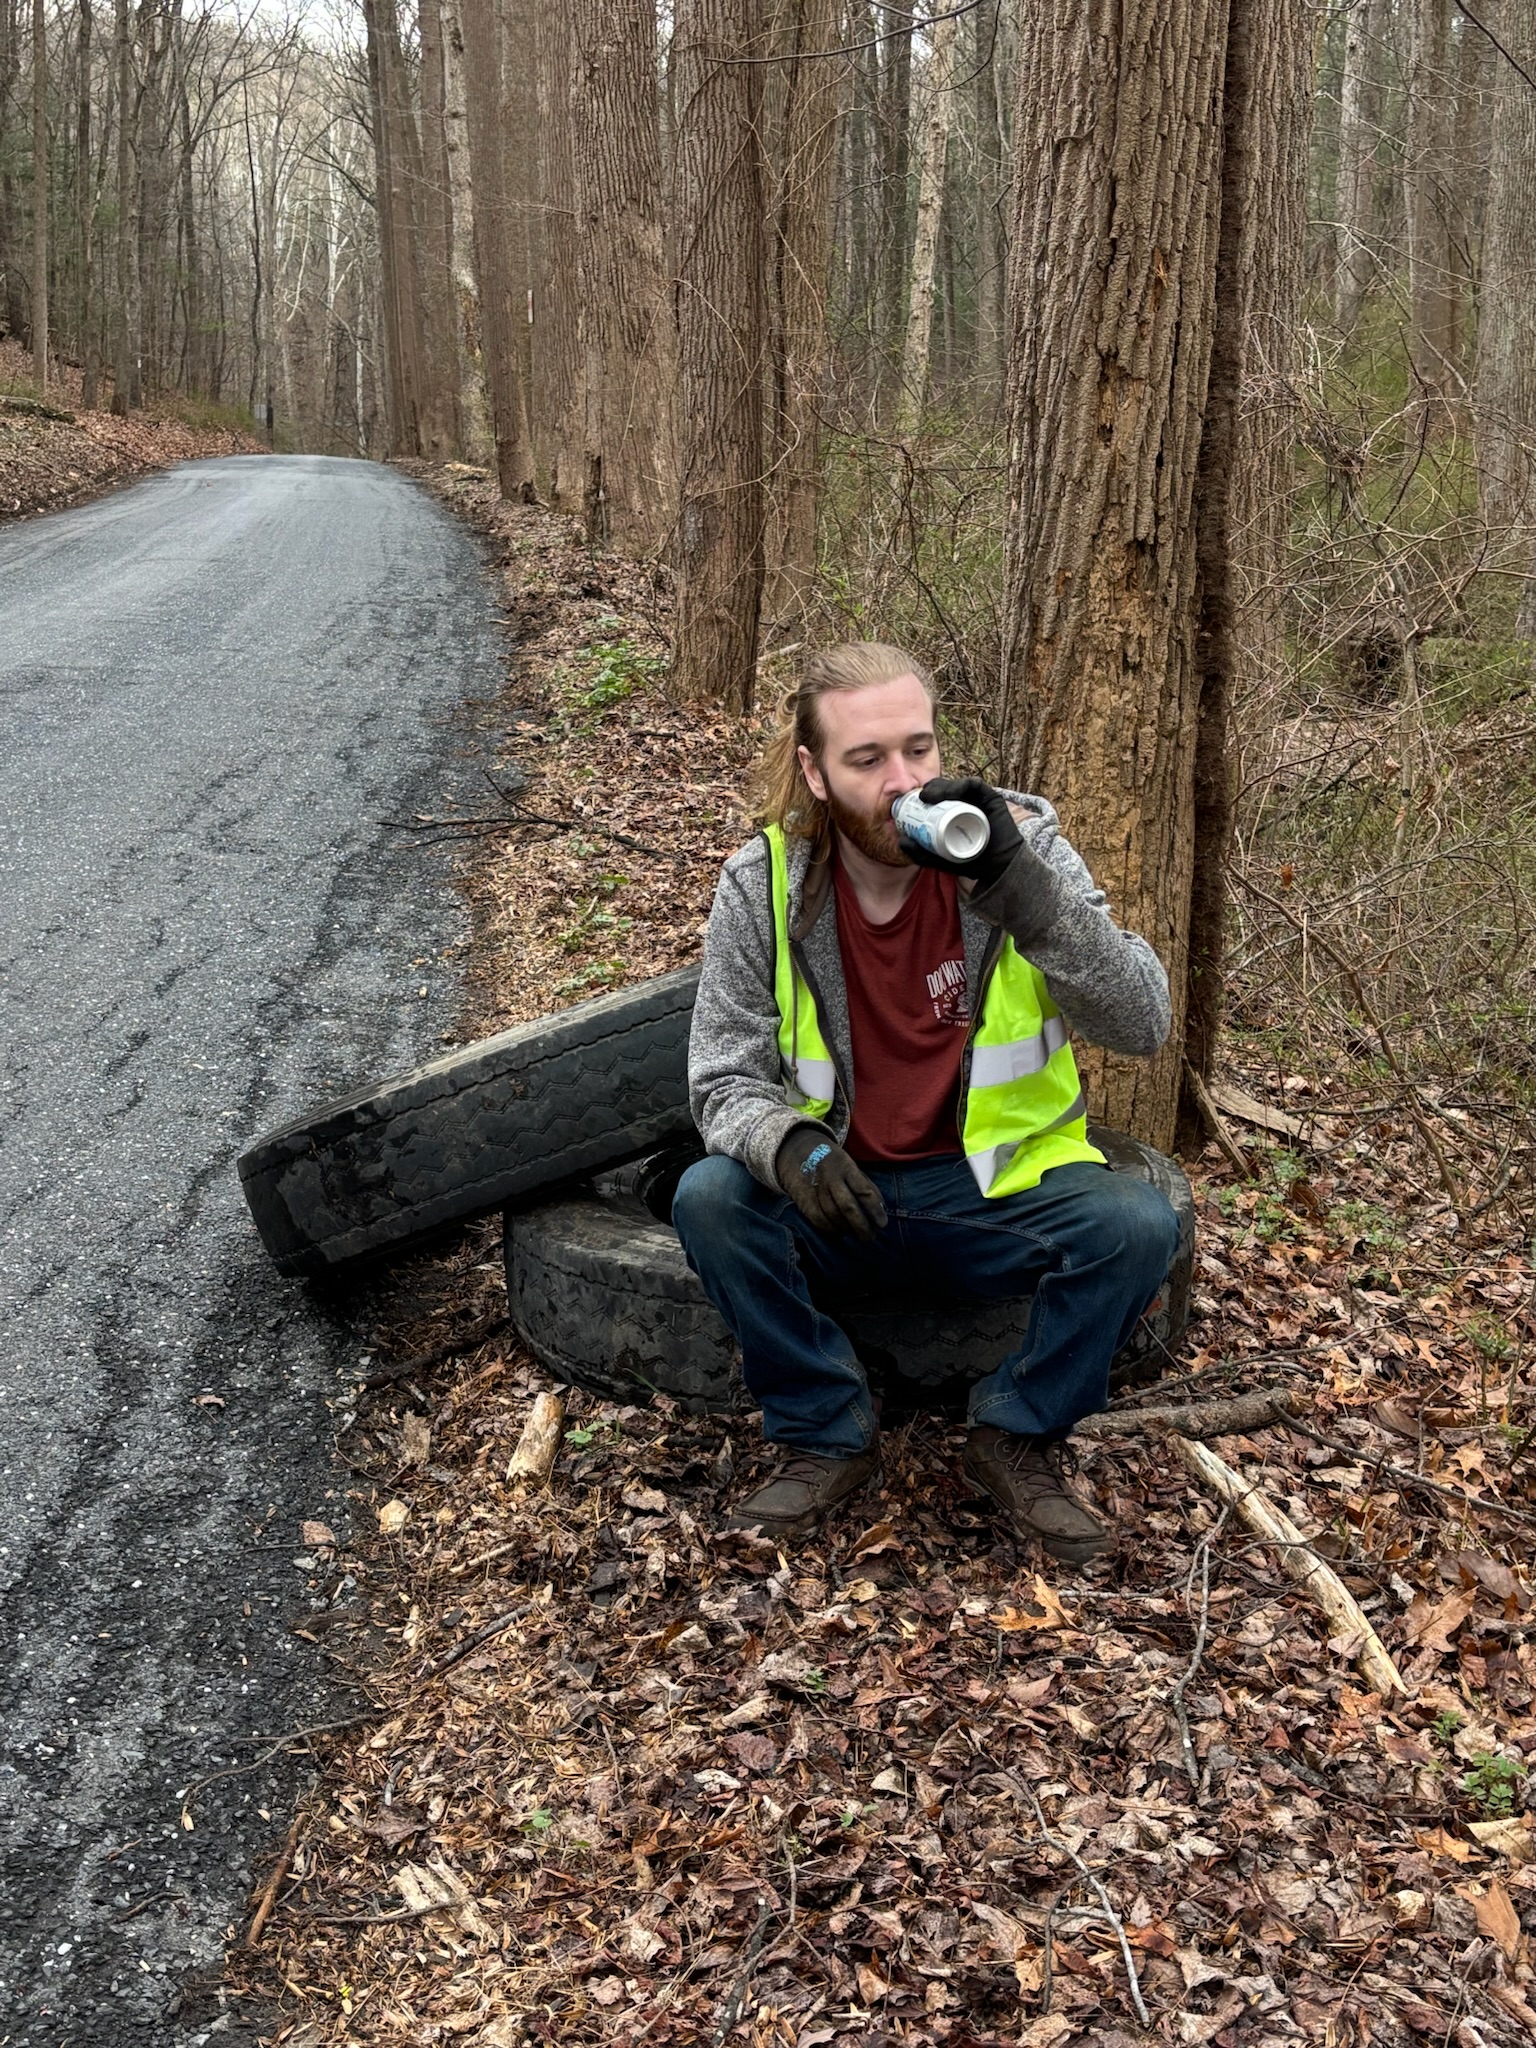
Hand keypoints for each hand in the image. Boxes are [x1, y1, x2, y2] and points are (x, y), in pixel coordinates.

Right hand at [775, 1126, 888, 1241]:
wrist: (797, 1149)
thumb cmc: (832, 1162)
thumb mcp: (850, 1166)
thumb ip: (865, 1185)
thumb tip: (880, 1209)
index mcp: (847, 1168)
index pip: (864, 1191)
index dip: (875, 1210)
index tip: (883, 1224)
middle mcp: (831, 1178)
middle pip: (848, 1207)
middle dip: (861, 1226)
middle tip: (870, 1237)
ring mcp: (815, 1189)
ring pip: (833, 1215)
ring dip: (847, 1229)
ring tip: (856, 1234)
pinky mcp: (803, 1199)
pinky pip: (818, 1219)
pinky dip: (830, 1229)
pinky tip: (839, 1232)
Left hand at [899, 777, 1021, 890]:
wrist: (997, 867)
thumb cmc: (971, 862)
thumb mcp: (940, 859)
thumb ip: (921, 854)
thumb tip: (901, 842)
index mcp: (953, 813)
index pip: (936, 799)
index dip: (922, 797)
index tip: (910, 804)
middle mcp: (965, 803)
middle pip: (944, 789)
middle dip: (929, 790)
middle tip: (919, 799)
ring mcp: (977, 799)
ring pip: (955, 785)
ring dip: (940, 787)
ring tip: (927, 797)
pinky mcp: (990, 796)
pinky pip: (973, 785)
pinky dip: (958, 786)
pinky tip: (947, 794)